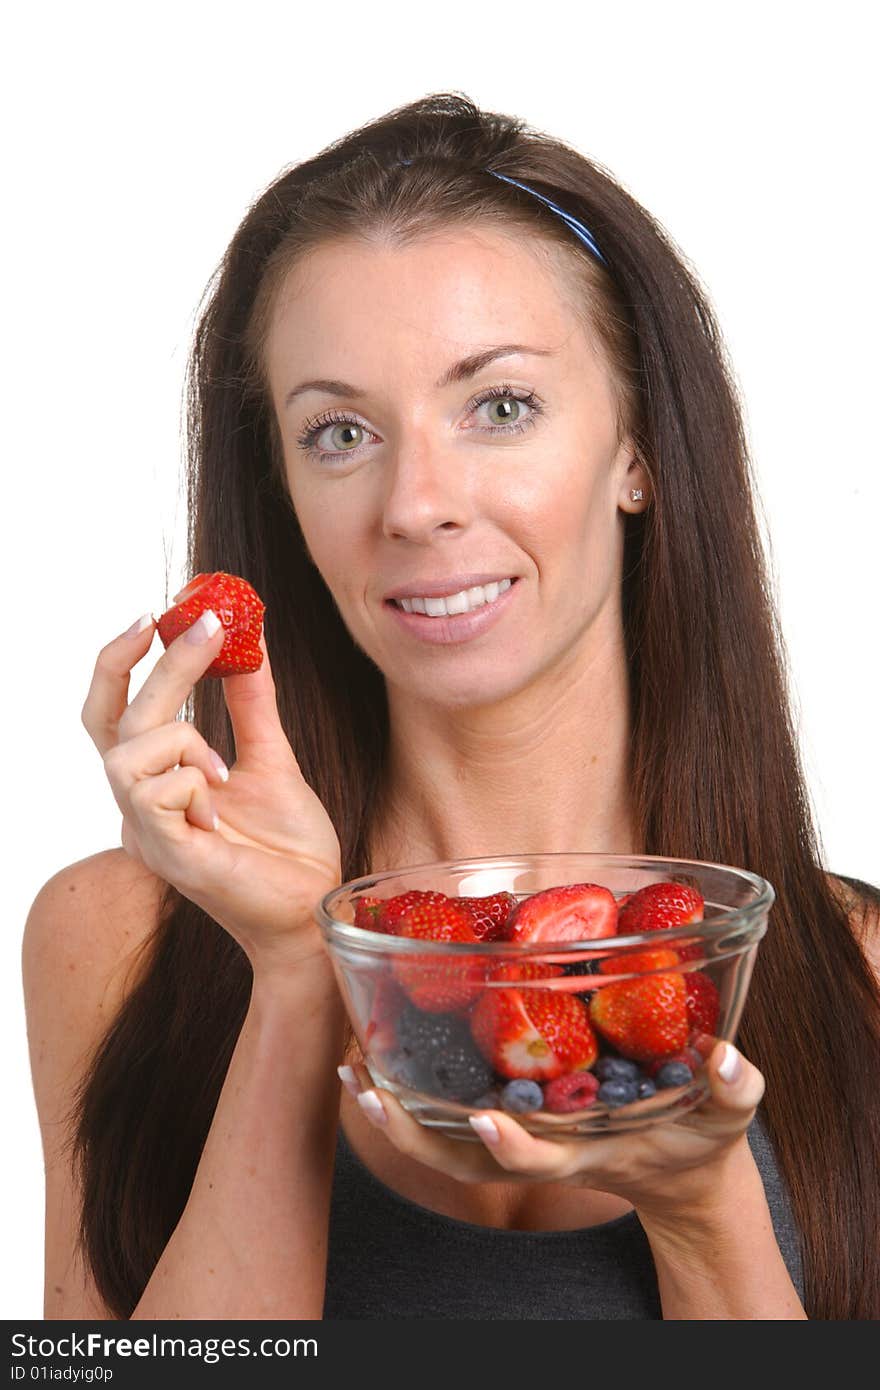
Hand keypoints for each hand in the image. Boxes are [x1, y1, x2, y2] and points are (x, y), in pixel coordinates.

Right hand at [81, 607, 342, 972]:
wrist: (313, 907)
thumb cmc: (287, 849)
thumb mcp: (272, 759)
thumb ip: (252, 707)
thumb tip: (249, 644)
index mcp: (156, 783)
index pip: (109, 715)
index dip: (118, 663)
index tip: (154, 614)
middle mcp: (139, 807)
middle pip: (116, 721)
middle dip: (164, 667)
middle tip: (209, 628)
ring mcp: (147, 833)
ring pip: (125, 755)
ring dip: (181, 740)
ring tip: (222, 768)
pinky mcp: (166, 855)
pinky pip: (154, 792)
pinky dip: (192, 782)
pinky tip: (221, 809)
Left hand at [339, 1041, 764, 1221]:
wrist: (679, 1170)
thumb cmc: (700, 1138)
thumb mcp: (728, 1115)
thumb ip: (734, 1086)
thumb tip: (725, 1056)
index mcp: (589, 1150)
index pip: (544, 1156)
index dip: (514, 1144)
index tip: (490, 1119)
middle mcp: (543, 1147)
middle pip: (466, 1160)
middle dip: (417, 1135)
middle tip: (375, 1092)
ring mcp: (523, 1138)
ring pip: (446, 1144)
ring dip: (397, 1115)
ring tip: (356, 1072)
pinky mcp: (514, 1117)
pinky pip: (451, 1117)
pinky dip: (411, 1094)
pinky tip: (378, 1059)